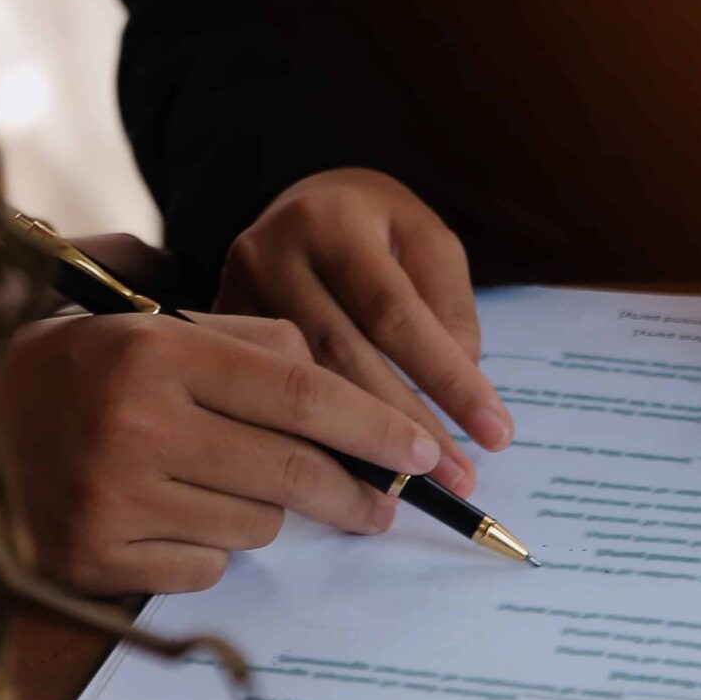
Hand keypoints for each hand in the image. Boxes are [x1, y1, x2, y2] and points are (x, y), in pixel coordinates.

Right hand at [0, 311, 442, 594]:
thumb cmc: (73, 368)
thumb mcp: (149, 323)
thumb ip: (245, 339)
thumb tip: (333, 381)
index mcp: (156, 351)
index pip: (300, 391)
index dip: (375, 425)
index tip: (423, 451)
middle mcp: (136, 424)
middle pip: (290, 472)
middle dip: (355, 493)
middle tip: (386, 505)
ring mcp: (112, 498)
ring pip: (253, 525)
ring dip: (259, 511)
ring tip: (212, 481)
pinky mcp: (94, 558)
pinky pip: (202, 566)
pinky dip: (203, 547)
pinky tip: (163, 515)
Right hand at [218, 168, 509, 493]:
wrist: (299, 206)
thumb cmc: (377, 231)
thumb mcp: (427, 243)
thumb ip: (449, 310)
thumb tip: (456, 394)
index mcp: (331, 222)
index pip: (394, 312)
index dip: (446, 378)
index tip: (496, 434)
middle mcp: (270, 255)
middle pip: (342, 358)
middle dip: (405, 429)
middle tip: (457, 482)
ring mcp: (229, 298)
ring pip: (295, 390)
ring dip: (357, 451)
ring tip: (409, 493)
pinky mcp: (203, 334)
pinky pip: (259, 401)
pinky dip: (307, 445)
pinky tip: (344, 483)